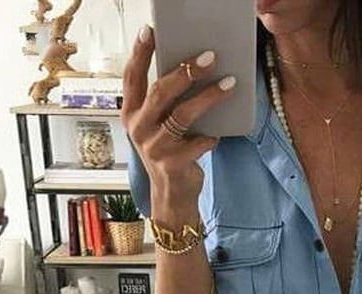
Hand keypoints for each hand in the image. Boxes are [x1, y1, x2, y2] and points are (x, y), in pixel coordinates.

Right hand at [121, 24, 236, 207]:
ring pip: (183, 114)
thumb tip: (194, 70)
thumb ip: (167, 104)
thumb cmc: (170, 153)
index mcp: (131, 114)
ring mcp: (154, 147)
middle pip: (161, 91)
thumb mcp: (160, 126)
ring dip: (209, 97)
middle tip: (210, 57)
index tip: (151, 31)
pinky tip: (217, 134)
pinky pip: (198, 142)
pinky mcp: (172, 164)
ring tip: (229, 83)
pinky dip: (211, 136)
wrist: (173, 195)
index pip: (132, 77)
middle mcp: (138, 128)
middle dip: (186, 71)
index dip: (140, 53)